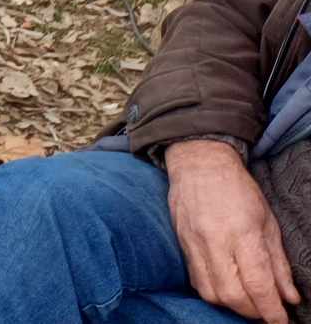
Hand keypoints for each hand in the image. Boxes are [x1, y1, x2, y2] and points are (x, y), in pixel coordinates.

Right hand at [167, 138, 298, 323]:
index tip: (282, 321)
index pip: (258, 283)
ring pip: (212, 293)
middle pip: (232, 294)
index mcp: (242, 232)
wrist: (198, 163)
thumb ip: (278, 262)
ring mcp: (194, 243)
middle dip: (253, 311)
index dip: (272, 310)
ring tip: (248, 301)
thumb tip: (289, 297)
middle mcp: (215, 241)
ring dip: (233, 305)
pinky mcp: (182, 245)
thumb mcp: (268, 222)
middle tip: (267, 311)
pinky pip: (197, 281)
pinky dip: (215, 293)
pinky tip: (227, 289)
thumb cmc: (238, 189)